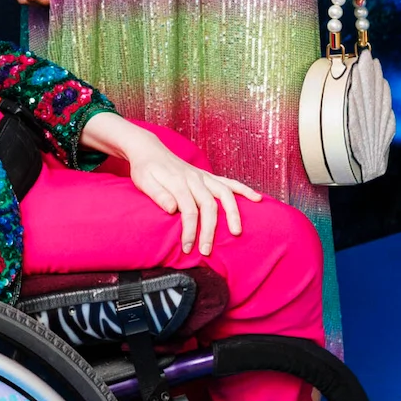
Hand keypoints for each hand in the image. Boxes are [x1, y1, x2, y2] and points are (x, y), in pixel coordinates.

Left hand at [81, 113, 261, 256]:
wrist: (149, 150)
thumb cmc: (145, 169)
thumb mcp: (144, 181)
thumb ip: (158, 194)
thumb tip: (172, 208)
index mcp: (177, 181)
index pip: (188, 209)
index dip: (190, 230)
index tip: (188, 248)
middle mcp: (194, 178)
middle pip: (208, 205)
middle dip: (210, 229)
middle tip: (207, 251)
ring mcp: (203, 176)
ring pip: (224, 193)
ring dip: (233, 213)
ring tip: (237, 232)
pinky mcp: (207, 176)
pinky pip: (229, 182)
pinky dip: (244, 190)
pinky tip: (256, 199)